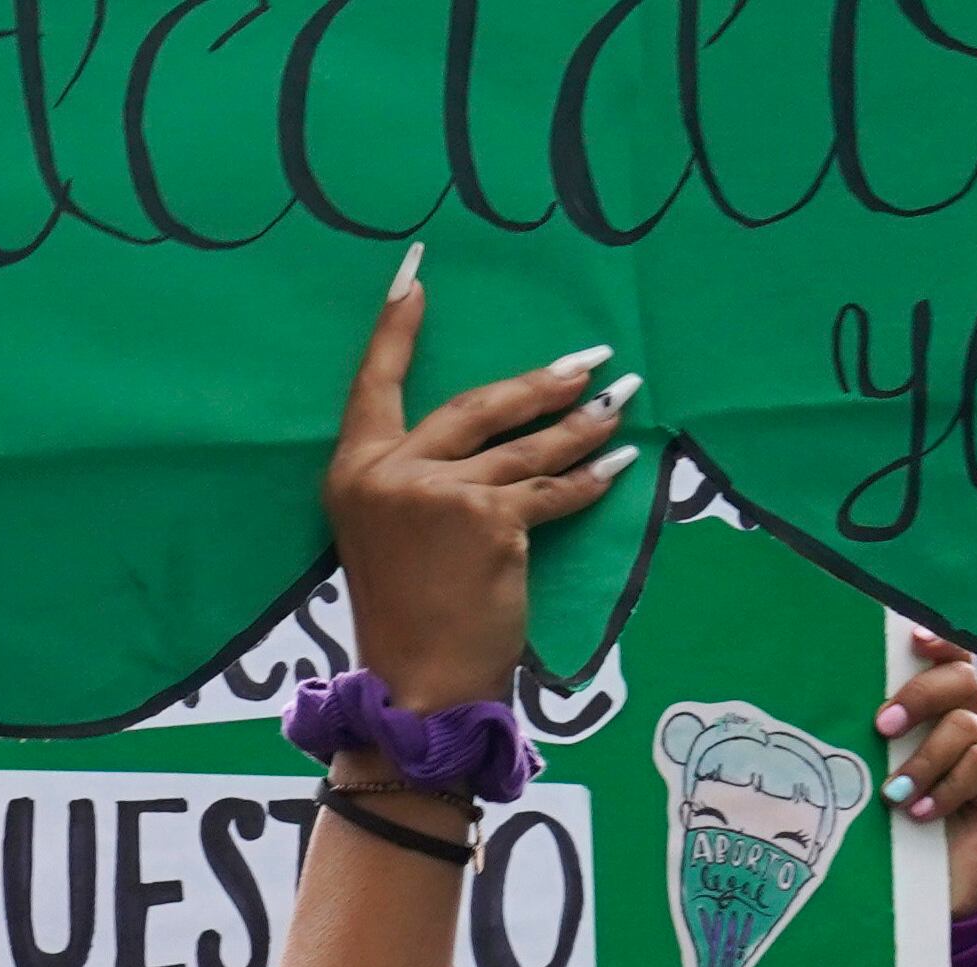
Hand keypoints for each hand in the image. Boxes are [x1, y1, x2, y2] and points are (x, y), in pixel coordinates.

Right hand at [325, 252, 639, 714]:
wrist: (419, 684)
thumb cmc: (408, 617)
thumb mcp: (385, 536)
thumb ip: (415, 482)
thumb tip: (490, 440)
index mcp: (354, 470)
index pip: (375, 381)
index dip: (396, 327)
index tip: (417, 272)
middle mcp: (391, 472)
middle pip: (477, 405)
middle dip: (540, 380)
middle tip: (590, 359)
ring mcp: (440, 493)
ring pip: (527, 445)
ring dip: (583, 422)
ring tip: (621, 400)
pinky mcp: (488, 521)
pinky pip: (551, 491)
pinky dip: (590, 480)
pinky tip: (619, 464)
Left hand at [885, 632, 976, 915]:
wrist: (917, 906)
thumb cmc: (885, 838)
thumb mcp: (874, 781)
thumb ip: (874, 744)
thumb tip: (834, 700)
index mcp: (938, 720)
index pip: (950, 663)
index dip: (939, 642)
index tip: (911, 641)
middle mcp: (972, 734)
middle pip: (963, 681)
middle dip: (920, 695)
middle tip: (883, 727)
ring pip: (969, 726)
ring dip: (926, 757)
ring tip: (896, 795)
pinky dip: (947, 787)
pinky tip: (921, 815)